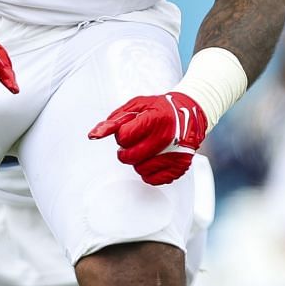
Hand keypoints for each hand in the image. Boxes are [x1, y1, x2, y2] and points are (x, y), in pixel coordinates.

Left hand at [89, 92, 206, 184]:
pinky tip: (154, 159)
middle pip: (129, 156)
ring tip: (148, 148)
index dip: (123, 135)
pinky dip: (149, 171)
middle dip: (127, 150)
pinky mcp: (178, 167)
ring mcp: (173, 154)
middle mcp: (166, 138)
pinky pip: (152, 179)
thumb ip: (113, 121)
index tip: (131, 130)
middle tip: (137, 141)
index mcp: (154, 120)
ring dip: (138, 161)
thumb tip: (94, 135)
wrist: (190, 113)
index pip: (123, 137)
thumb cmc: (161, 109)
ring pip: (139, 169)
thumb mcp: (136, 106)